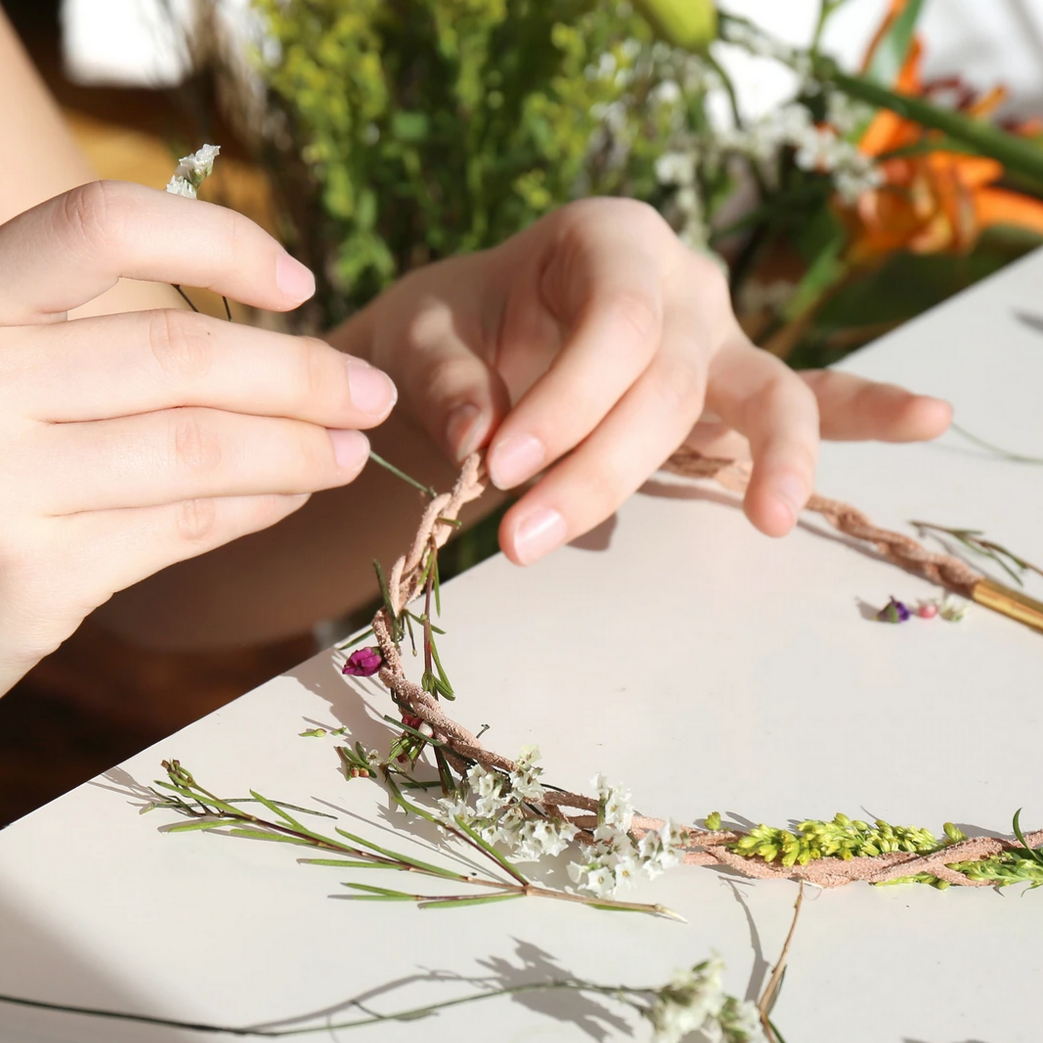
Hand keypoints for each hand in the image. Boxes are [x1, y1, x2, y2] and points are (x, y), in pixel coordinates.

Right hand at [0, 181, 396, 694]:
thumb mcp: (15, 368)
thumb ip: (103, 343)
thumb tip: (280, 347)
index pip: (102, 228)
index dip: (218, 242)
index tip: (301, 285)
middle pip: (179, 354)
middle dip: (302, 376)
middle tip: (374, 395)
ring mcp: (2, 481)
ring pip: (198, 447)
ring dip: (298, 449)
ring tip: (351, 451)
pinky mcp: (35, 575)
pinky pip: (183, 525)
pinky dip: (257, 506)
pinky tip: (292, 494)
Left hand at [350, 198, 950, 564]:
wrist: (481, 332)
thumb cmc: (458, 328)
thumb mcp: (425, 337)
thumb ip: (447, 380)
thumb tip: (484, 440)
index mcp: (608, 239)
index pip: (617, 325)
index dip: (565, 404)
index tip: (497, 470)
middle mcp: (681, 280)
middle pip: (672, 381)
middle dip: (602, 468)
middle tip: (523, 540)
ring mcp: (720, 337)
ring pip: (768, 391)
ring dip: (777, 458)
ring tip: (769, 512)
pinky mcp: (733, 392)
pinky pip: (807, 399)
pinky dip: (864, 415)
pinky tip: (930, 420)